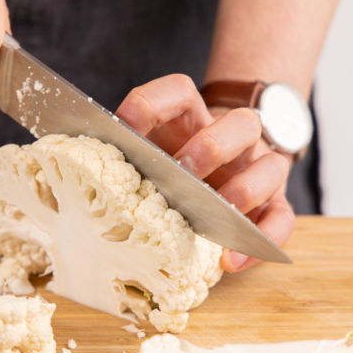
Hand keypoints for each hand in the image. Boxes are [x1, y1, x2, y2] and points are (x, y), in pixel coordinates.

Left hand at [114, 74, 295, 273]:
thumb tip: (71, 165)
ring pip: (272, 165)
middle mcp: (231, 137)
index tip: (126, 124)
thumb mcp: (147, 149)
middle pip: (241, 122)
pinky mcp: (273, 204)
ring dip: (246, 188)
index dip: (152, 103)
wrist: (216, 166)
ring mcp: (256, 168)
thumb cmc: (168, 161)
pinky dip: (261, 239)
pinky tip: (231, 260)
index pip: (179, 92)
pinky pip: (281, 219)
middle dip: (212, 145)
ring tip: (222, 212)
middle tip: (184, 170)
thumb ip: (124, 152)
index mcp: (190, 116)